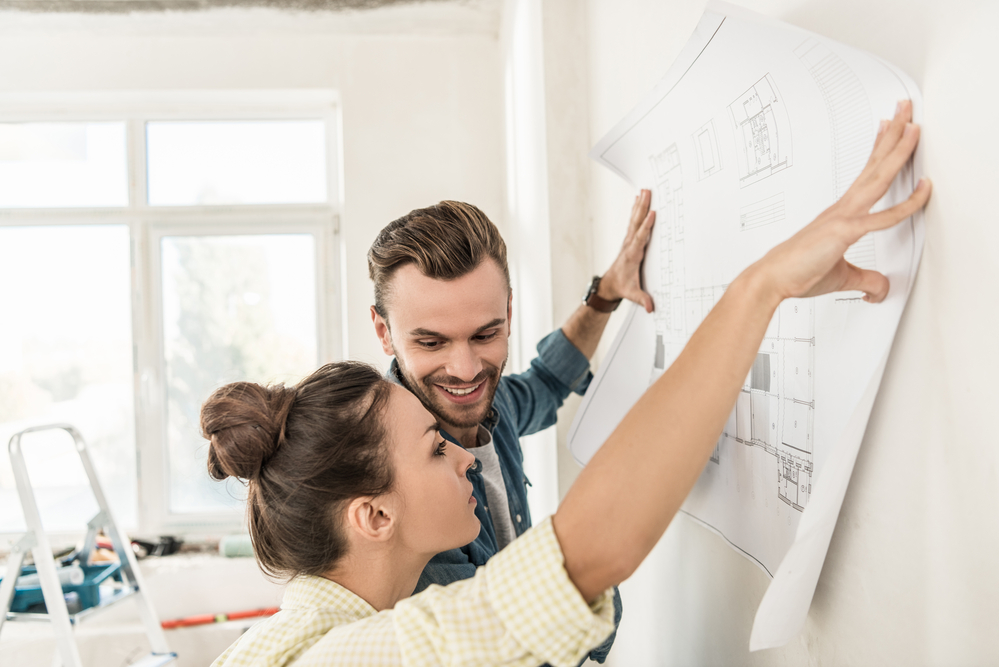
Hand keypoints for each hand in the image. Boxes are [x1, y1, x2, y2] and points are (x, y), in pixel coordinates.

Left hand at [599, 189, 656, 312]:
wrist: (609, 284)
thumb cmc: (621, 287)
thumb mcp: (631, 294)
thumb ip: (641, 299)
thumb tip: (650, 308)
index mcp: (632, 255)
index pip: (640, 238)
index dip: (646, 226)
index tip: (652, 213)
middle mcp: (629, 245)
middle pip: (636, 223)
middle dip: (642, 208)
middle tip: (647, 192)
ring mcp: (628, 241)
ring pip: (635, 220)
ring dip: (640, 205)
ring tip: (644, 190)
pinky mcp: (629, 240)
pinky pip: (634, 222)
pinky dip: (637, 210)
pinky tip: (638, 199)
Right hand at [755, 100, 931, 302]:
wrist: (771, 279)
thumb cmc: (796, 273)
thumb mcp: (841, 277)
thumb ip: (866, 280)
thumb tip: (879, 290)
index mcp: (839, 214)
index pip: (866, 175)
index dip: (879, 150)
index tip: (888, 129)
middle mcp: (842, 209)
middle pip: (875, 165)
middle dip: (893, 136)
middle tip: (906, 110)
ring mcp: (843, 217)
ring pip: (879, 177)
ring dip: (898, 150)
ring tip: (913, 127)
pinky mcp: (844, 232)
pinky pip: (883, 217)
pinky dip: (907, 204)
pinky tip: (924, 191)